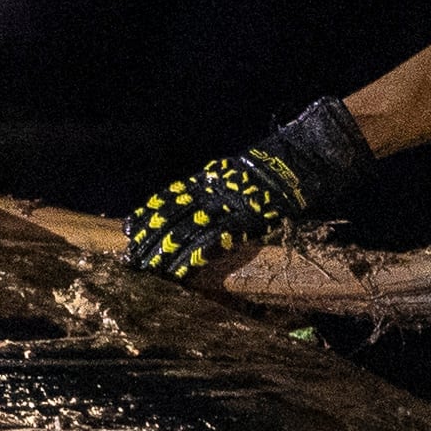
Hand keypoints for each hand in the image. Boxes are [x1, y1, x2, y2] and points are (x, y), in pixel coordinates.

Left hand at [121, 98, 373, 282]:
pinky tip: (178, 272)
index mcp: (210, 178)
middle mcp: (212, 190)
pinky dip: (193, 259)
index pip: (171, 197)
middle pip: (172, 217)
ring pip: (186, 231)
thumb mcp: (238, 171)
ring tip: (146, 269)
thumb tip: (206, 197)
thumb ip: (219, 185)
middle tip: (130, 258)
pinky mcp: (244, 221)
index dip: (148, 214)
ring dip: (164, 253)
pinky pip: (213, 243)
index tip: (129, 229)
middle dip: (149, 238)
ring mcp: (227, 206)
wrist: (301, 158)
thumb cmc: (275, 166)